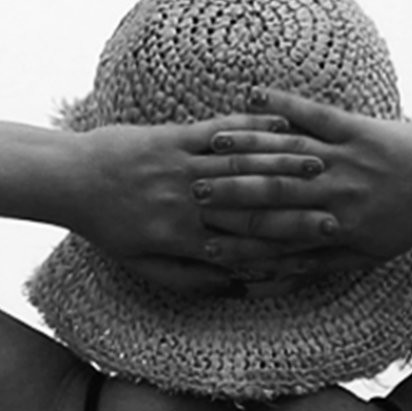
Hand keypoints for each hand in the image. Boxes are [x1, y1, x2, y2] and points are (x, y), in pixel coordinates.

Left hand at [59, 111, 407, 299]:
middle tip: (342, 198)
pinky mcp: (173, 137)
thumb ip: (189, 277)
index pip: (248, 240)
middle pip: (254, 201)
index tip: (328, 239)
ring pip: (241, 165)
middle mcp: (189, 202)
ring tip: (322, 160)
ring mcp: (181, 166)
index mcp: (185, 237)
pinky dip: (250, 127)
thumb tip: (231, 287)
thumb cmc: (106, 227)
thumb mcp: (144, 265)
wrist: (69, 181)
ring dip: (283, 161)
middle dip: (300, 200)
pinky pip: (217, 131)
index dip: (291, 239)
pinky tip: (278, 123)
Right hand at [179, 89, 411, 257]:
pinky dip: (283, 105)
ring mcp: (343, 156)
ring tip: (210, 145)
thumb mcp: (366, 256)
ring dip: (245, 147)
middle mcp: (334, 191)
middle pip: (271, 192)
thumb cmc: (408, 223)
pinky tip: (253, 95)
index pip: (275, 233)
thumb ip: (317, 264)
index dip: (236, 236)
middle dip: (228, 193)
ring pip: (285, 152)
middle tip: (189, 192)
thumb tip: (275, 278)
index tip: (202, 238)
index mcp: (334, 226)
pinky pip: (313, 113)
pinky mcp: (355, 126)